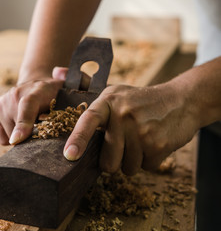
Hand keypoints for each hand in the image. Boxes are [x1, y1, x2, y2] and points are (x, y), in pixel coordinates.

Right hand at [0, 67, 67, 144]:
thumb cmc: (58, 94)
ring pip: (11, 138)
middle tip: (43, 129)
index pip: (27, 105)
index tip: (18, 139)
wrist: (37, 85)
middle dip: (32, 138)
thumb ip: (78, 81)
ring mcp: (2, 101)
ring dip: (22, 138)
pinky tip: (20, 125)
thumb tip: (59, 72)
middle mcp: (16, 93)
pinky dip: (11, 137)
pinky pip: (3, 138)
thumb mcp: (71, 89)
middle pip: (20, 131)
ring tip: (32, 124)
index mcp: (38, 90)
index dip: (23, 123)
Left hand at [63, 83, 198, 174]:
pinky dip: (149, 160)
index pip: (89, 121)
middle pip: (108, 161)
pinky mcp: (159, 144)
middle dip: (114, 160)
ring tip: (140, 139)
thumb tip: (57, 71)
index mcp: (108, 102)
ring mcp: (142, 130)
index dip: (78, 139)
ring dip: (133, 160)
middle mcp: (124, 115)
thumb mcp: (113, 90)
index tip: (69, 155)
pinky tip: (153, 142)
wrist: (181, 100)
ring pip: (127, 167)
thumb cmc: (139, 99)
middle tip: (123, 144)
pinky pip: (145, 167)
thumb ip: (86, 85)